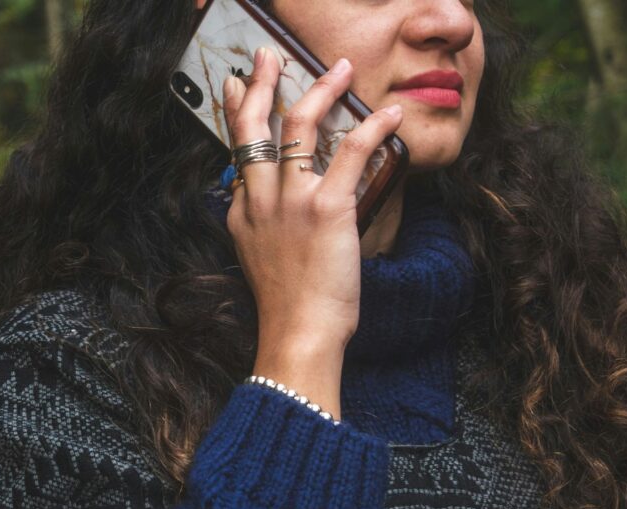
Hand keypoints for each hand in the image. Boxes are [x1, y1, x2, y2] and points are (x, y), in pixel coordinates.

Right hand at [223, 48, 402, 412]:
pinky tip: (389, 113)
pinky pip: (352, 151)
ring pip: (299, 125)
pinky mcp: (327, 208)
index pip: (238, 151)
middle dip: (260, 83)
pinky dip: (374, 127)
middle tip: (267, 56)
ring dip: (321, 89)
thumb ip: (259, 225)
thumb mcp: (259, 260)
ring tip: (341, 68)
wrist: (298, 334)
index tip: (239, 87)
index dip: (237, 112)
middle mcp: (260, 200)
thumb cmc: (286, 306)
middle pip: (254, 126)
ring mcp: (291, 202)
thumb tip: (269, 203)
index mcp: (242, 213)